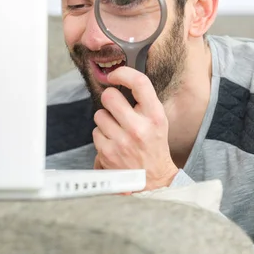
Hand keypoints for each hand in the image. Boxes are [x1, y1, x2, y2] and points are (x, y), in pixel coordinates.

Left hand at [92, 66, 178, 190]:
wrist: (154, 180)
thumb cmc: (153, 146)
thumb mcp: (158, 121)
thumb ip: (143, 101)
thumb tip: (119, 79)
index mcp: (155, 116)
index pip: (139, 84)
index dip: (123, 73)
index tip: (115, 75)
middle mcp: (139, 128)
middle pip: (109, 97)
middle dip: (109, 99)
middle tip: (115, 107)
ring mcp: (122, 141)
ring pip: (99, 115)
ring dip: (105, 120)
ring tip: (117, 130)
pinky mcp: (108, 153)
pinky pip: (95, 132)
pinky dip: (102, 136)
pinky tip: (113, 143)